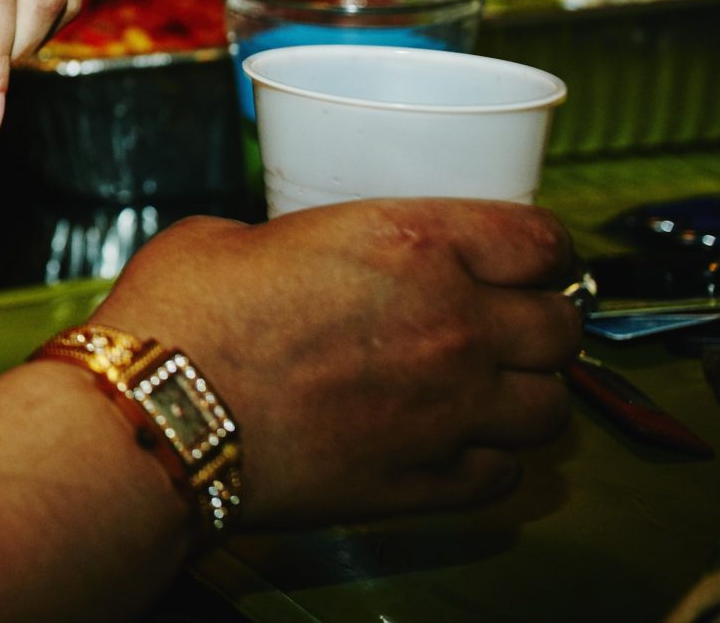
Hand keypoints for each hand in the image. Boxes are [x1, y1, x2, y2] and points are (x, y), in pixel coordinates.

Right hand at [95, 200, 580, 525]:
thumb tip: (292, 255)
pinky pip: (502, 476)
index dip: (542, 249)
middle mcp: (452, 325)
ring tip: (488, 389)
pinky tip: (453, 445)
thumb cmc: (181, 316)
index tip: (527, 257)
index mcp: (412, 243)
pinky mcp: (423, 482)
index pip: (540, 242)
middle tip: (507, 321)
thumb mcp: (234, 235)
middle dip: (543, 322)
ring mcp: (447, 412)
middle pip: (564, 327)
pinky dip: (488, 460)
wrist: (155, 413)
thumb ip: (298, 243)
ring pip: (550, 409)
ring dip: (526, 394)